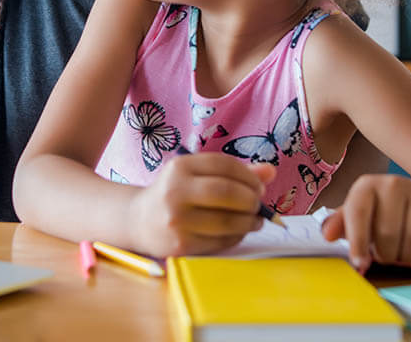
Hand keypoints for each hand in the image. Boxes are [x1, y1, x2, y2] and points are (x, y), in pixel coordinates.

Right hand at [127, 152, 275, 257]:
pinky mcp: (180, 245)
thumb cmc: (175, 194)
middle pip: (226, 192)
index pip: (224, 165)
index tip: (259, 186)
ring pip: (227, 221)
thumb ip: (233, 172)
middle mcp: (175, 191)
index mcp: (180, 167)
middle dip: (251, 199)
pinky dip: (236, 237)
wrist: (139, 222)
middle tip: (258, 204)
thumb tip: (270, 172)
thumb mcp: (197, 176)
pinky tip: (238, 232)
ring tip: (254, 220)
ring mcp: (176, 220)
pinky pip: (220, 241)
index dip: (249, 176)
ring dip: (249, 221)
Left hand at [320, 174, 410, 272]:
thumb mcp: (358, 216)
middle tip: (385, 255)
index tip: (360, 263)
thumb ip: (341, 225)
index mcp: (366, 186)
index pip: (358, 213)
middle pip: (387, 233)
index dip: (358, 242)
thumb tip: (328, 234)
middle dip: (385, 254)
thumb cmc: (382, 214)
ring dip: (407, 257)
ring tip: (402, 253)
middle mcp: (393, 183)